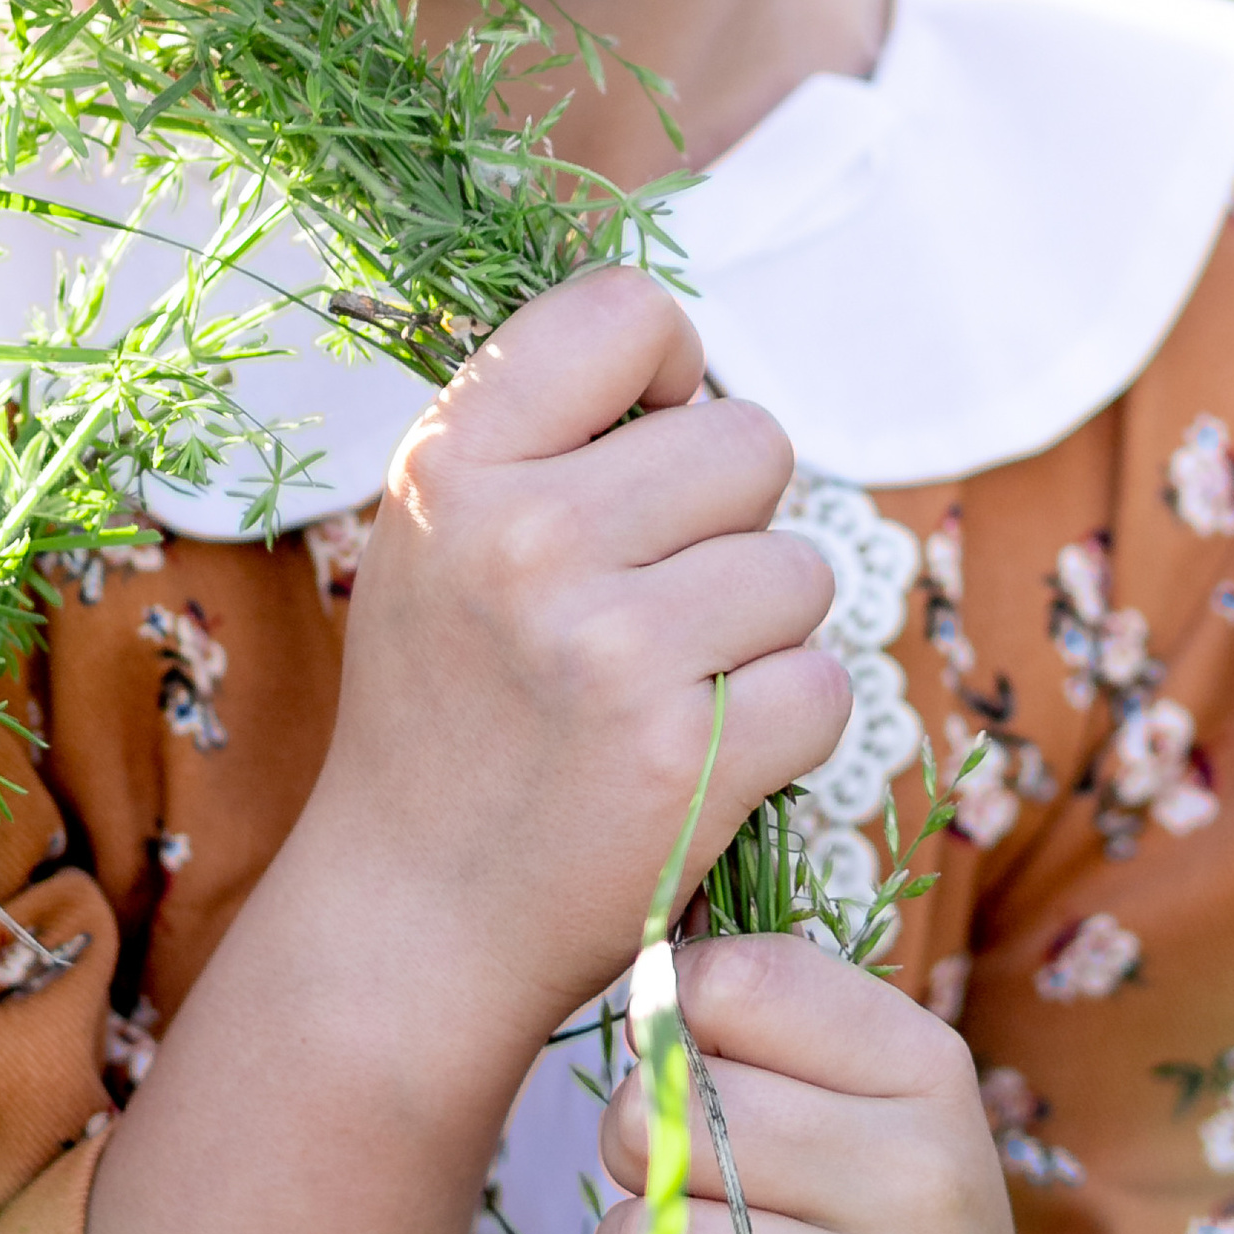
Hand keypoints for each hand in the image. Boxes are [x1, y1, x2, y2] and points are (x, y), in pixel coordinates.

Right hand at [305, 267, 850, 1040]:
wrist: (409, 920)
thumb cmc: (445, 710)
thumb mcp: (437, 534)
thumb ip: (543, 435)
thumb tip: (698, 374)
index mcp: (453, 466)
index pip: (626, 313)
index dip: (673, 372)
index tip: (649, 441)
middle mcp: (524, 541)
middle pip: (752, 442)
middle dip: (732, 521)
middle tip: (658, 598)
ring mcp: (608, 651)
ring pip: (803, 568)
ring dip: (763, 631)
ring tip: (670, 686)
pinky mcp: (686, 760)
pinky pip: (824, 686)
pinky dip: (784, 728)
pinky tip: (699, 758)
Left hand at [594, 935, 1176, 1233]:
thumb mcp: (873, 1106)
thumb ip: (768, 1015)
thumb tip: (626, 942)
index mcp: (928, 1075)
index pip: (729, 986)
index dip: (678, 1021)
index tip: (697, 1058)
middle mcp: (925, 1185)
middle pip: (671, 1120)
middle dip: (640, 1153)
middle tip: (687, 1189)